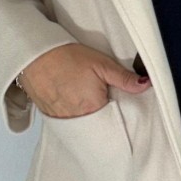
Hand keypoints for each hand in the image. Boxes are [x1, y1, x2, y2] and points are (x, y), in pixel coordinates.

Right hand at [18, 43, 150, 117]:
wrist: (34, 54)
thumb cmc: (68, 57)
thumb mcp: (101, 64)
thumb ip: (124, 78)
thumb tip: (146, 85)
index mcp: (93, 107)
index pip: (114, 121)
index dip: (118, 115)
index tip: (119, 108)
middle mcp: (77, 118)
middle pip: (97, 126)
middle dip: (103, 118)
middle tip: (103, 104)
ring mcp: (61, 119)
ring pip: (82, 125)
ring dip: (87, 118)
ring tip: (87, 103)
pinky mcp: (49, 116)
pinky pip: (66, 123)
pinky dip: (73, 117)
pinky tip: (74, 106)